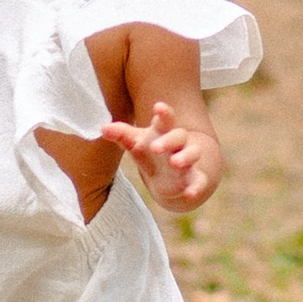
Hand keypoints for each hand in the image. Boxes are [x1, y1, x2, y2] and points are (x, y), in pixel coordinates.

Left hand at [101, 100, 222, 212]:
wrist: (171, 177)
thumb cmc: (151, 153)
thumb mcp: (136, 143)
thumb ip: (121, 134)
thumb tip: (103, 128)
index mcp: (164, 132)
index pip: (166, 119)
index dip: (164, 113)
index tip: (158, 107)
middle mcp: (179, 144)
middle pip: (179, 136)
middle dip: (168, 140)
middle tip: (155, 147)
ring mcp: (188, 161)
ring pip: (192, 154)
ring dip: (185, 157)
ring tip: (175, 163)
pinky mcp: (193, 179)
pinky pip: (199, 182)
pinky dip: (196, 187)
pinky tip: (190, 194)